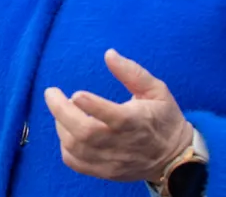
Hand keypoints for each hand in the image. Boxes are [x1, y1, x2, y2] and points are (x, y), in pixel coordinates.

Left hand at [45, 49, 192, 183]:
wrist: (173, 158)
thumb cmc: (163, 118)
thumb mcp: (156, 90)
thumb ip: (132, 72)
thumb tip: (109, 54)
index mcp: (137, 122)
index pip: (114, 118)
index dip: (93, 106)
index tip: (76, 93)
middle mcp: (123, 144)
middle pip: (86, 133)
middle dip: (62, 112)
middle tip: (51, 93)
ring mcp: (112, 161)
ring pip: (77, 148)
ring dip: (61, 126)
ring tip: (62, 109)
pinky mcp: (105, 172)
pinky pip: (76, 162)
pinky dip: (65, 146)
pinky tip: (67, 131)